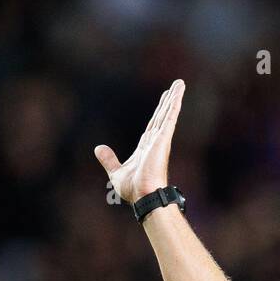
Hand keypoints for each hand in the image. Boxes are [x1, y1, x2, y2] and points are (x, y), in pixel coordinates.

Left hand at [94, 80, 184, 204]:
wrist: (144, 197)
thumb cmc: (134, 190)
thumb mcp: (116, 172)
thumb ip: (109, 159)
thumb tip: (98, 149)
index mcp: (146, 148)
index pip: (153, 125)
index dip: (159, 112)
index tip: (165, 101)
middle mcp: (156, 142)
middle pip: (162, 115)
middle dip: (169, 101)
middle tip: (176, 86)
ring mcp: (160, 140)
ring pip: (168, 113)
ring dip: (175, 98)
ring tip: (180, 84)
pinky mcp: (163, 139)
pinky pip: (169, 118)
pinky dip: (174, 105)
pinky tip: (178, 93)